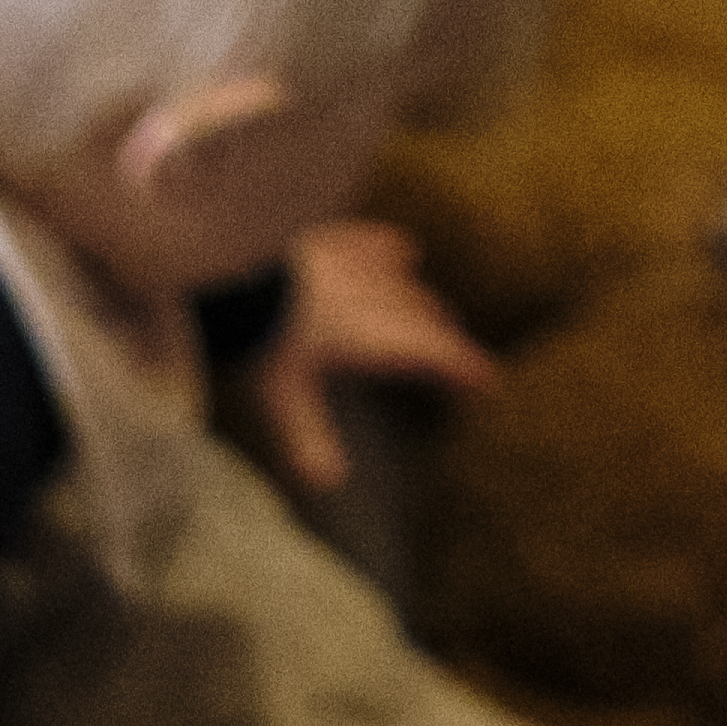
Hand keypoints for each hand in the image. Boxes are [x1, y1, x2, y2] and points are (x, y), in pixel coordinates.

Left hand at [245, 217, 496, 503]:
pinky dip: (393, 252)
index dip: (461, 367)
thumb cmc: (261, 340)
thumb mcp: (283, 399)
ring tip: (433, 313)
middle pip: (425, 317)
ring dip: (422, 301)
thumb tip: (329, 482)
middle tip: (457, 355)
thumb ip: (309, 438)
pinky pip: (375, 244)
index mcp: (373, 339)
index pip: (431, 353)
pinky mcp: (334, 243)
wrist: (238, 275)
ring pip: (406, 283)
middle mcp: (377, 299)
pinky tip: (402, 252)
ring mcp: (357, 266)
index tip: (488, 380)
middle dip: (444, 337)